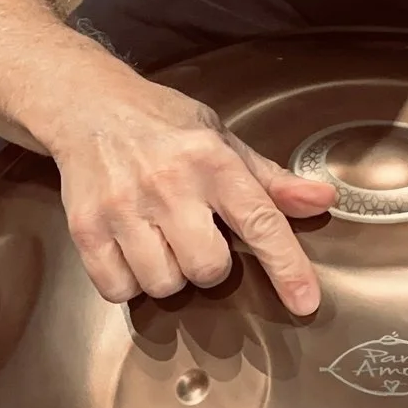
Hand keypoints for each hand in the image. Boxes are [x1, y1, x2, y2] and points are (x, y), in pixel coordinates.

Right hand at [48, 79, 334, 313]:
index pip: (259, 221)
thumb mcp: (221, 139)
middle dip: (209, 264)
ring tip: (159, 239)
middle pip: (208, 268)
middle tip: (195, 235)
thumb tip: (322, 200)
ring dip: (168, 274)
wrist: (88, 105)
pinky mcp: (85, 227)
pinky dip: (128, 283)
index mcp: (211, 160)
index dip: (287, 266)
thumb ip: (270, 179)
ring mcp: (122, 207)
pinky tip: (130, 251)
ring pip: (164, 284)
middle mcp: (168, 184)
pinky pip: (117, 290)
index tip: (305, 302)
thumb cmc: (162, 124)